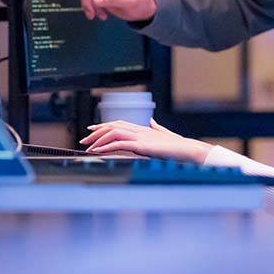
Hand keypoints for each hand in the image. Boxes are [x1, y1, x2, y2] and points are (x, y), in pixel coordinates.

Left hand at [80, 119, 211, 163]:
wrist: (189, 150)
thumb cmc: (179, 146)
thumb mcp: (166, 136)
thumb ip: (157, 129)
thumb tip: (152, 122)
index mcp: (144, 129)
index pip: (119, 123)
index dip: (105, 125)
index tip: (93, 130)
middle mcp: (140, 130)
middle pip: (113, 126)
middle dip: (97, 132)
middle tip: (84, 140)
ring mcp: (141, 137)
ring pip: (114, 132)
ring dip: (99, 140)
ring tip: (88, 147)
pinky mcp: (142, 146)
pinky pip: (120, 144)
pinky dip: (107, 147)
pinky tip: (98, 151)